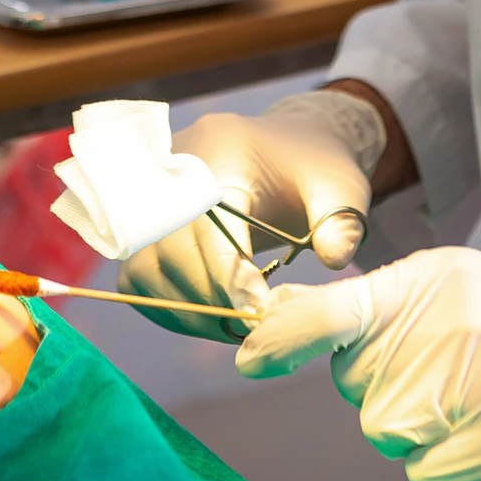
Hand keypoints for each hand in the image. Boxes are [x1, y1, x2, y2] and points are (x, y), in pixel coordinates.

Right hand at [117, 90, 384, 338]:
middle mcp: (174, 171)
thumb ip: (341, 223)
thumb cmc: (315, 171)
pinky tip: (210, 319)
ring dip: (188, 310)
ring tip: (234, 328)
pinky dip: (169, 307)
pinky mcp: (144, 229)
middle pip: (171, 247)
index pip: (210, 217)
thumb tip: (333, 260)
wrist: (287, 152)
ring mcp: (152, 200)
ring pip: (146, 268)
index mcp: (225, 151)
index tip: (258, 309)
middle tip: (251, 328)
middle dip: (211, 297)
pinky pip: (139, 278)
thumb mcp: (342, 188)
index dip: (228, 269)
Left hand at [234, 246, 480, 480]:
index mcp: (441, 276)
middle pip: (360, 390)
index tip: (248, 357)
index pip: (342, 304)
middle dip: (393, 395)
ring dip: (425, 437)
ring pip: (389, 436)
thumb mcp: (465, 294)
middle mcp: (457, 322)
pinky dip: (457, 471)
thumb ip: (379, 310)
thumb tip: (275, 330)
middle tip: (462, 379)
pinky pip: (430, 474)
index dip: (288, 335)